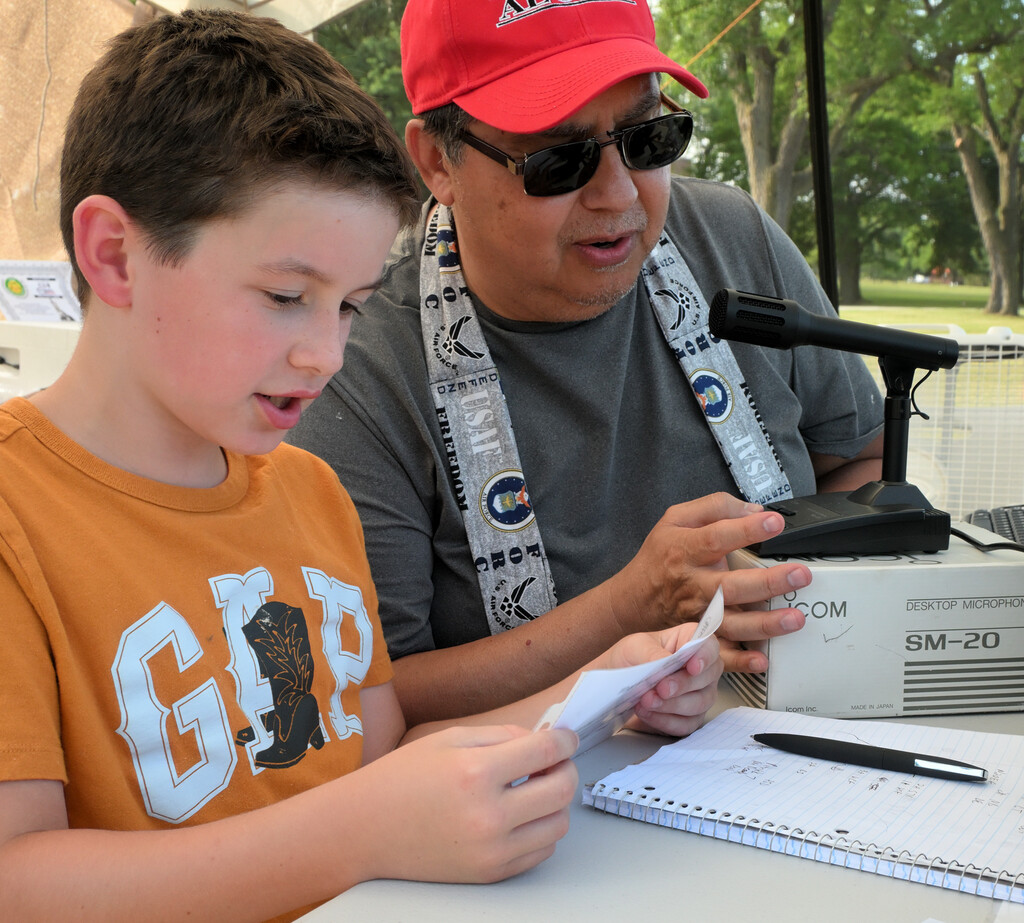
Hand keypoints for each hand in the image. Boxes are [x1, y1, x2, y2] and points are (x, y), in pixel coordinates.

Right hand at [363, 725, 577, 883]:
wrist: (364, 830)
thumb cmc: (401, 779)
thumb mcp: (449, 739)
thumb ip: (501, 735)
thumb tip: (543, 740)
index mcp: (475, 772)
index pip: (546, 752)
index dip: (565, 741)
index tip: (567, 738)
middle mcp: (487, 815)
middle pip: (561, 790)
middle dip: (566, 769)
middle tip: (554, 762)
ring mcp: (490, 850)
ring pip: (558, 825)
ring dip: (555, 803)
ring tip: (534, 788)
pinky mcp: (490, 874)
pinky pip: (540, 851)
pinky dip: (541, 830)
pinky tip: (521, 814)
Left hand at [597, 624, 722, 737]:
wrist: (613, 686)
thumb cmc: (628, 659)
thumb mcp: (634, 647)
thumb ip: (652, 653)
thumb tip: (665, 661)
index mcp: (688, 642)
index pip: (709, 646)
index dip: (705, 656)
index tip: (692, 666)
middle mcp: (700, 669)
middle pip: (708, 677)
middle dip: (683, 684)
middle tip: (661, 688)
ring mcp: (698, 695)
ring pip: (699, 703)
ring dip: (672, 704)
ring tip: (647, 700)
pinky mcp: (688, 718)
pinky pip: (686, 724)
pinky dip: (665, 720)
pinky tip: (647, 713)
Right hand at [607, 493, 811, 672]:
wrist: (633, 600)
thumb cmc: (659, 557)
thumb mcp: (675, 520)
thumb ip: (713, 508)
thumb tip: (754, 510)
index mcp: (685, 551)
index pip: (717, 538)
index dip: (746, 530)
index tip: (774, 523)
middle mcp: (692, 585)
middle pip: (730, 585)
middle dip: (768, 582)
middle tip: (799, 575)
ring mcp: (696, 615)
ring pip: (731, 623)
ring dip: (764, 624)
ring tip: (794, 618)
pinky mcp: (699, 637)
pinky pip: (719, 653)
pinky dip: (740, 661)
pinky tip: (761, 660)